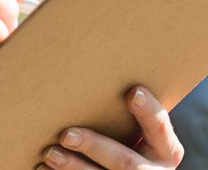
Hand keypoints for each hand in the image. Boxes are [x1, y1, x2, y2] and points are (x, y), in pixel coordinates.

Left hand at [38, 86, 183, 168]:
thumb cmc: (125, 135)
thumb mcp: (135, 126)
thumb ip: (122, 104)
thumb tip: (93, 50)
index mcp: (165, 149)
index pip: (160, 128)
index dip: (148, 110)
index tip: (131, 91)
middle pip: (125, 161)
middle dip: (95, 146)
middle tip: (66, 134)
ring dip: (73, 166)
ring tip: (49, 153)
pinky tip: (42, 168)